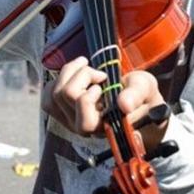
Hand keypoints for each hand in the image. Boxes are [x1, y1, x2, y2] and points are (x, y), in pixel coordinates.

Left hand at [41, 59, 165, 150]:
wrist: (134, 98)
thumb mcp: (146, 89)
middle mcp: (84, 128)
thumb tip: (123, 104)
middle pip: (65, 97)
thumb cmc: (140, 95)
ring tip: (87, 65)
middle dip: (82, 75)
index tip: (104, 81)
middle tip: (99, 73)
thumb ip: (136, 95)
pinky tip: (75, 73)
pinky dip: (59, 78)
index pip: (85, 121)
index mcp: (105, 127)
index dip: (89, 97)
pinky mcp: (61, 110)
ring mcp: (70, 120)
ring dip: (70, 71)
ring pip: (55, 93)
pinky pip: (48, 94)